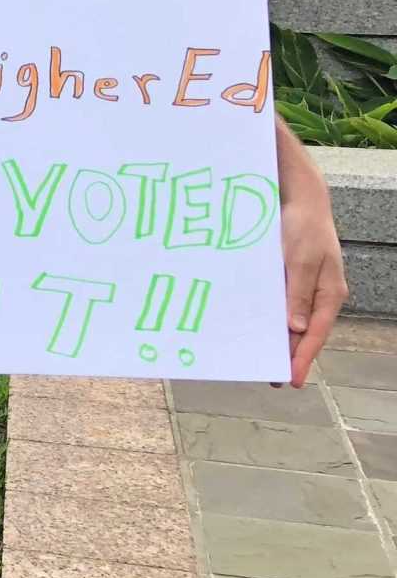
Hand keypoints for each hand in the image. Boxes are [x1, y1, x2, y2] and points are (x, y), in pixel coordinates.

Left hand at [275, 122, 345, 386]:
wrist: (299, 198)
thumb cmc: (303, 227)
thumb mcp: (301, 259)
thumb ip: (298, 293)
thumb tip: (296, 329)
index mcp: (329, 294)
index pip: (315, 334)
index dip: (303, 358)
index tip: (290, 379)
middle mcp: (317, 296)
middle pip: (303, 333)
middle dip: (288, 355)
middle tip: (268, 377)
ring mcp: (302, 288)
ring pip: (289, 321)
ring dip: (275, 338)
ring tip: (257, 358)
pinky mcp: (286, 279)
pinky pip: (277, 304)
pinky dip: (266, 316)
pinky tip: (250, 325)